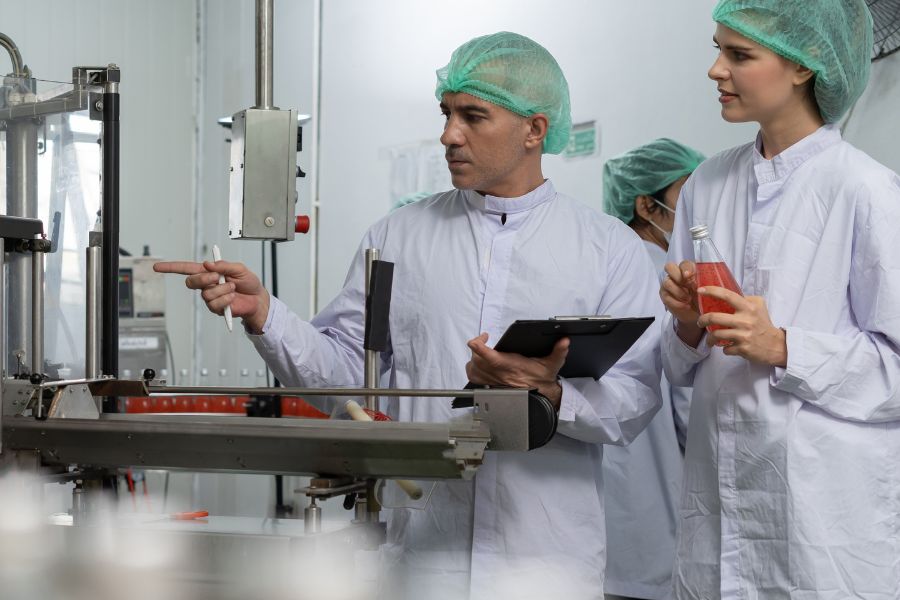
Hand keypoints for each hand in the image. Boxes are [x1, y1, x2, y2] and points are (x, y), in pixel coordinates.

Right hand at [153, 260, 270, 332]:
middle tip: (218, 277)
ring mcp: (210, 298)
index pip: (186, 269)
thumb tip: (208, 264)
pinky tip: (232, 297)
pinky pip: (214, 304)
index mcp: (209, 272)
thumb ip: (224, 265)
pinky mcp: (216, 308)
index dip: (171, 268)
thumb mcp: (239, 269)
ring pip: (206, 294)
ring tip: (232, 288)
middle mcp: (207, 285)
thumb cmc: (248, 282)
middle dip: (203, 278)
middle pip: (191, 282)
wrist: (258, 299)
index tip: (157, 267)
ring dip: (221, 289)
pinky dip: (225, 299)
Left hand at [465, 333, 568, 409]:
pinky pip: (474, 378)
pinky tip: (478, 364)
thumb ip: (559, 351)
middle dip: (477, 349)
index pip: (490, 356)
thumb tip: (564, 341)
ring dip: (473, 359)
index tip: (483, 337)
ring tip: (480, 352)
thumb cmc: (542, 379)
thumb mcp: (553, 364)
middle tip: (484, 341)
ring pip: (473, 369)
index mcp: (511, 366)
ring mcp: (493, 381)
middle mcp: (500, 374)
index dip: (480, 346)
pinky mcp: (491, 386)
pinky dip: (472, 370)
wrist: (540, 397)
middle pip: (477, 361)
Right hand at [660, 260, 702, 346]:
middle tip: (687, 286)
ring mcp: (669, 284)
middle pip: (669, 267)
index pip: (684, 264)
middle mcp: (676, 274)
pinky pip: (666, 296)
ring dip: (679, 292)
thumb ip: (703, 283)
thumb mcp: (706, 290)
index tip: (689, 276)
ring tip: (689, 299)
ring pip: (667, 282)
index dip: (685, 269)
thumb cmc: (702, 298)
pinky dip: (677, 302)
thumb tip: (699, 283)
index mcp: (688, 270)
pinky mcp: (664, 295)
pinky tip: (686, 306)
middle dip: (677, 276)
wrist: (696, 313)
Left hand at [697, 286, 786, 366]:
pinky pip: (725, 349)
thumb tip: (728, 296)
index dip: (712, 291)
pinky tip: (727, 347)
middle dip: (702, 320)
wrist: (776, 346)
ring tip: (710, 339)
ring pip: (716, 335)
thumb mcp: (759, 306)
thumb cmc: (764, 324)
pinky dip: (724, 349)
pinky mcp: (743, 349)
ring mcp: (743, 335)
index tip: (700, 290)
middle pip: (714, 317)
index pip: (727, 295)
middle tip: (700, 322)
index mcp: (748, 308)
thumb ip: (745, 299)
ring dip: (710, 338)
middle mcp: (745, 321)